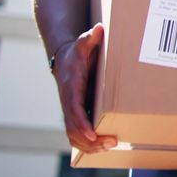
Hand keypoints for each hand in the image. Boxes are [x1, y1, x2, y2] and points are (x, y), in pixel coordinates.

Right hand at [52, 23, 115, 152]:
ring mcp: (70, 111)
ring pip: (74, 136)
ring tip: (111, 146)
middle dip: (91, 140)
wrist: (64, 59)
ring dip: (90, 146)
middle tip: (112, 143)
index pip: (73, 110)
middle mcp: (67, 103)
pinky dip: (88, 144)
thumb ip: (90, 38)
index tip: (93, 135)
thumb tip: (99, 29)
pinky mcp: (74, 115)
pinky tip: (104, 147)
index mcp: (70, 88)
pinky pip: (77, 135)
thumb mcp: (83, 44)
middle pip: (73, 129)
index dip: (82, 124)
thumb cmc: (77, 52)